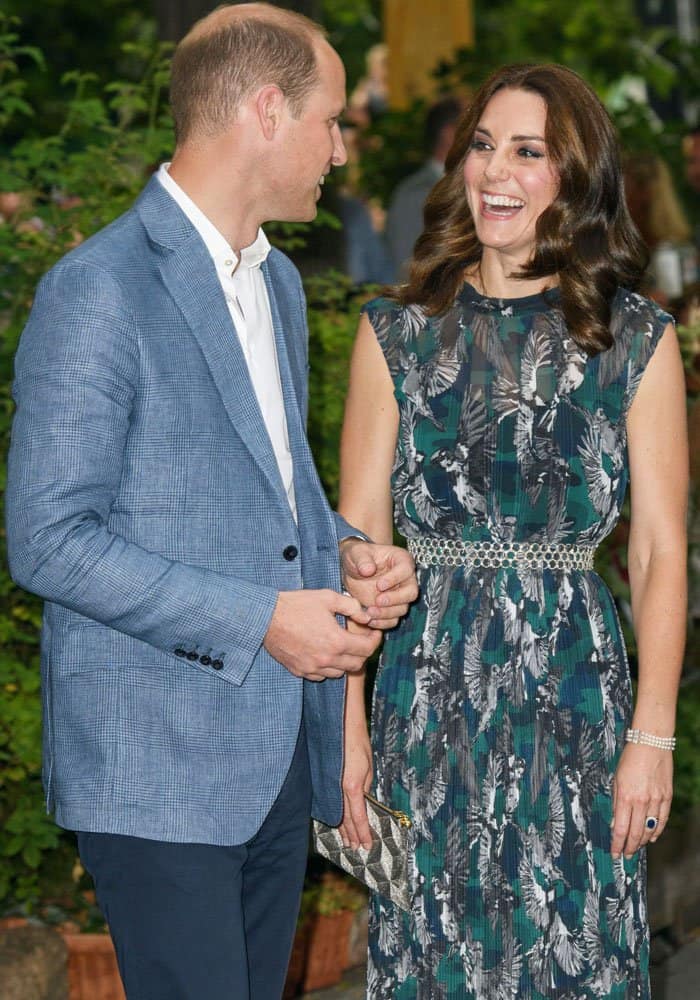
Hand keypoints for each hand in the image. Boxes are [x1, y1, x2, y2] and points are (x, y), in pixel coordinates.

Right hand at [263, 589, 381, 681]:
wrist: (266, 618)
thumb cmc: (296, 605)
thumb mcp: (328, 597)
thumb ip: (351, 606)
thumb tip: (366, 616)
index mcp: (336, 641)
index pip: (367, 649)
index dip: (375, 640)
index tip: (374, 633)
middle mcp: (326, 659)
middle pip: (356, 664)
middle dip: (363, 652)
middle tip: (361, 639)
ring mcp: (312, 668)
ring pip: (340, 673)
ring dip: (346, 661)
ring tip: (342, 646)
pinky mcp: (300, 671)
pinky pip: (321, 675)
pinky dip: (328, 667)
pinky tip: (325, 653)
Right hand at [338, 724, 372, 848]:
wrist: (341, 729)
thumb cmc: (358, 745)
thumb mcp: (368, 769)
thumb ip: (365, 788)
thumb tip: (364, 801)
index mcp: (352, 787)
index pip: (359, 817)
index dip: (363, 832)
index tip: (367, 845)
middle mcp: (338, 790)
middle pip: (345, 819)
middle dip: (352, 835)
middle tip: (356, 849)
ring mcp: (328, 787)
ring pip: (336, 813)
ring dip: (342, 829)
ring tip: (347, 842)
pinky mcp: (323, 783)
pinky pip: (329, 804)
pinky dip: (333, 815)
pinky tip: (334, 823)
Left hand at [341, 539, 417, 628]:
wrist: (352, 570)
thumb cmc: (357, 556)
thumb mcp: (356, 552)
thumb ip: (362, 559)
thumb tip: (368, 570)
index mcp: (401, 560)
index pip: (406, 570)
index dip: (394, 579)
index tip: (379, 585)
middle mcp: (405, 579)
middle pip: (411, 592)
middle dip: (395, 599)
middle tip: (377, 601)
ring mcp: (400, 595)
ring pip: (403, 608)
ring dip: (387, 613)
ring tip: (369, 612)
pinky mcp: (391, 608)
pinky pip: (393, 620)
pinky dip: (383, 623)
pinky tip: (370, 620)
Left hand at [610, 743, 672, 858]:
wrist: (651, 743)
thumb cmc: (630, 759)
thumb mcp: (616, 779)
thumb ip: (616, 802)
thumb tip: (615, 823)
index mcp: (626, 797)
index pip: (621, 829)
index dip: (617, 844)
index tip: (614, 853)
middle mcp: (642, 801)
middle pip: (636, 833)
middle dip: (630, 847)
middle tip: (626, 855)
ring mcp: (656, 799)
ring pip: (650, 829)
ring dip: (642, 841)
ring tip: (636, 847)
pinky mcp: (667, 796)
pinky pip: (662, 819)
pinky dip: (657, 830)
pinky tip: (652, 837)